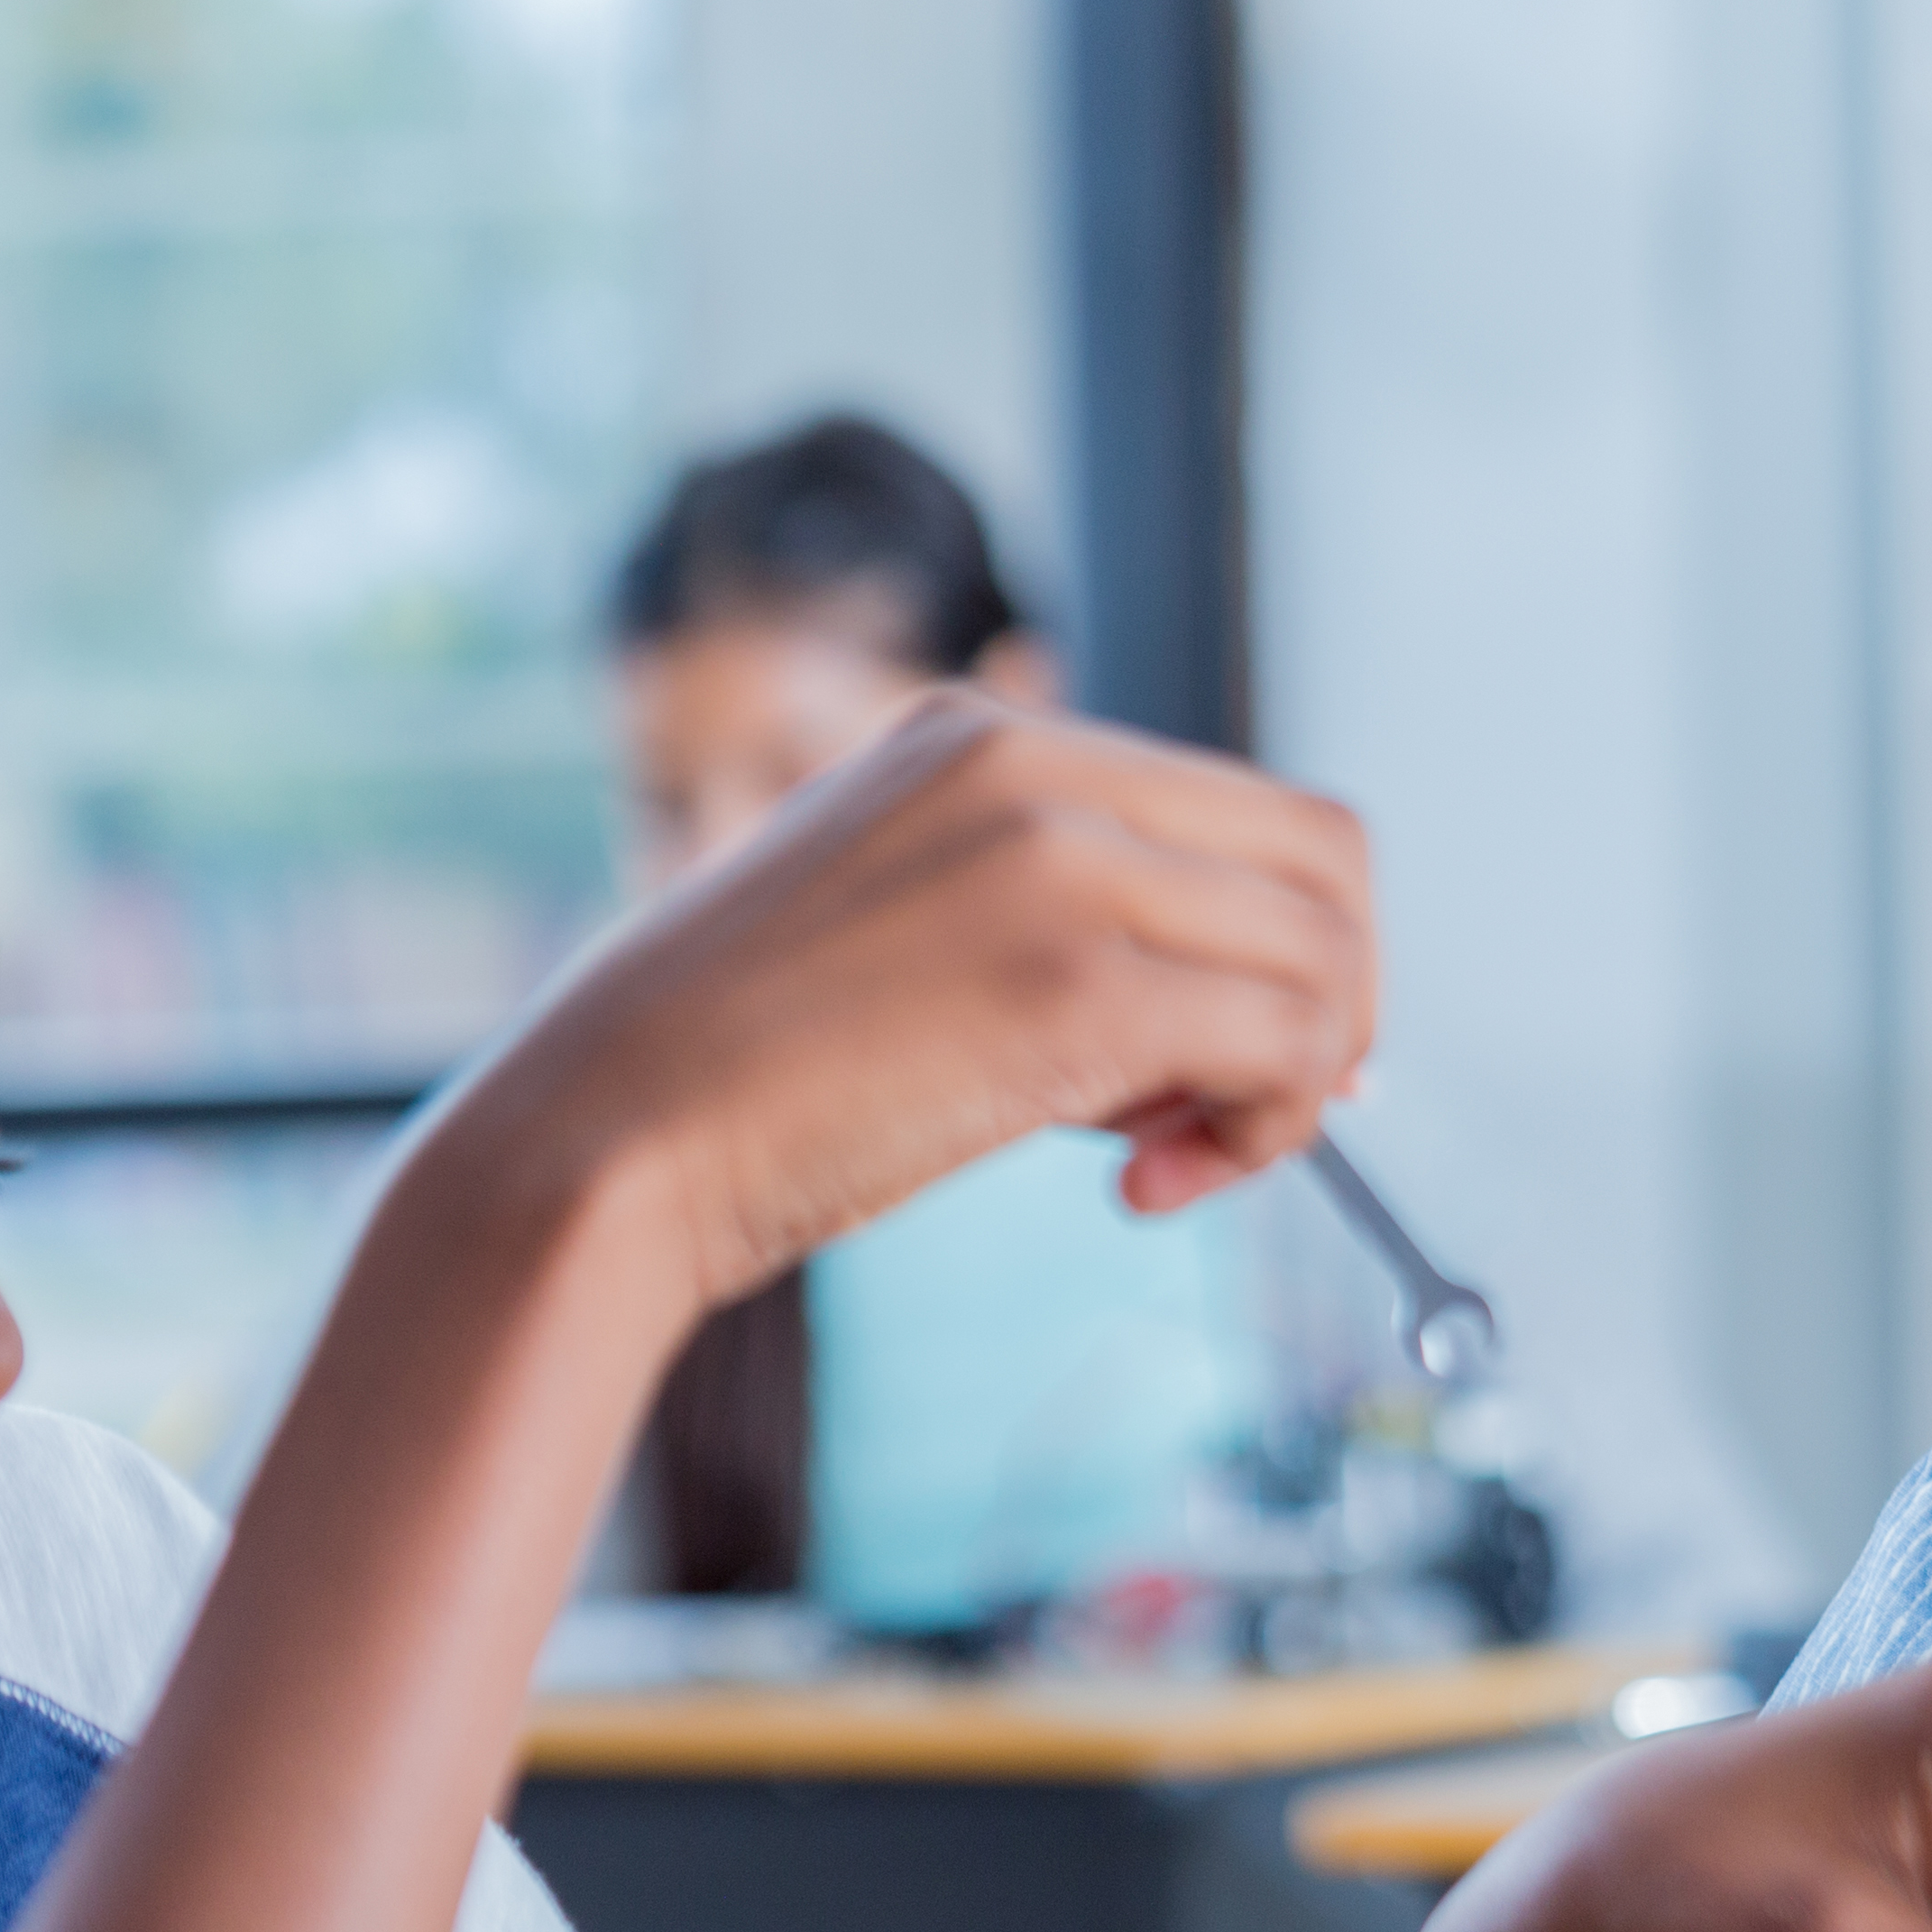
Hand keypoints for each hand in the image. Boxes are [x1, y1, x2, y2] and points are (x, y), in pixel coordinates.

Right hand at [451, 694, 1373, 1306]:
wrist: (604, 1142)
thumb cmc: (744, 1086)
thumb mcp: (922, 953)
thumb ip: (1081, 953)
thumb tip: (1301, 1044)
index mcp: (988, 736)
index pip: (1246, 810)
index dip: (1287, 947)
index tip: (1237, 1065)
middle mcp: (1036, 763)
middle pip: (1327, 855)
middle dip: (1327, 1004)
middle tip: (1240, 1118)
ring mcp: (1059, 861)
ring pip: (1326, 953)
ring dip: (1291, 1085)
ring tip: (1168, 1165)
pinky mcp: (1074, 982)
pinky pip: (1286, 1044)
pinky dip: (1260, 1136)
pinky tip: (1141, 1195)